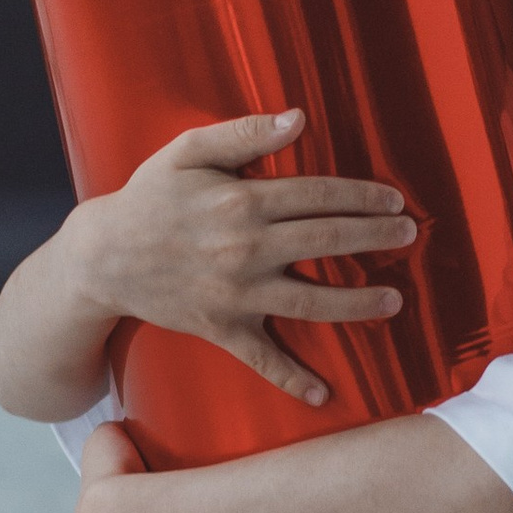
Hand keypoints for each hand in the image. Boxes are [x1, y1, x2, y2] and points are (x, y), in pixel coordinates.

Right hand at [63, 108, 413, 406]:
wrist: (102, 258)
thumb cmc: (148, 198)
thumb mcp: (187, 153)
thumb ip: (243, 133)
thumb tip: (299, 118)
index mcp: (242, 203)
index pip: (318, 195)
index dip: (362, 196)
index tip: (393, 200)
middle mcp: (246, 250)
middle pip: (327, 242)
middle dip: (375, 238)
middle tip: (410, 235)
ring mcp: (237, 295)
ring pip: (312, 301)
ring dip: (358, 303)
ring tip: (394, 301)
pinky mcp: (223, 329)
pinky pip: (262, 359)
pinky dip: (292, 380)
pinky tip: (323, 394)